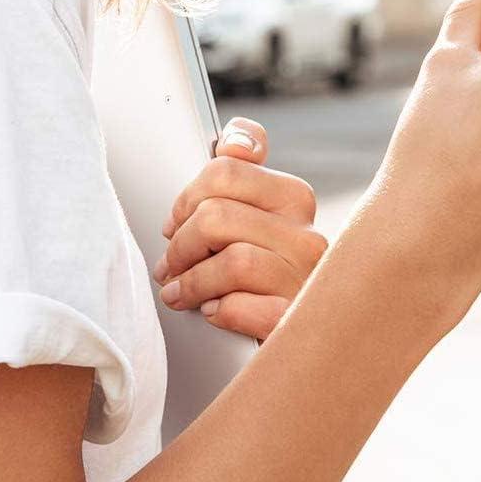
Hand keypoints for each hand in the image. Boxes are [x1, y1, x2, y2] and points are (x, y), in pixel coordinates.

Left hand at [152, 117, 328, 338]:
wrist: (298, 341)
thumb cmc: (260, 278)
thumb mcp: (251, 219)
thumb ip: (241, 173)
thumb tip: (235, 140)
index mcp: (295, 198)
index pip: (225, 169)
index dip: (186, 198)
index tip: (177, 222)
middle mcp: (309, 235)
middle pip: (216, 215)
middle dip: (181, 245)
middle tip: (171, 265)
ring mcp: (307, 279)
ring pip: (230, 261)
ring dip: (192, 282)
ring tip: (181, 293)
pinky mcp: (296, 321)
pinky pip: (241, 306)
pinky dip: (218, 311)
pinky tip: (216, 312)